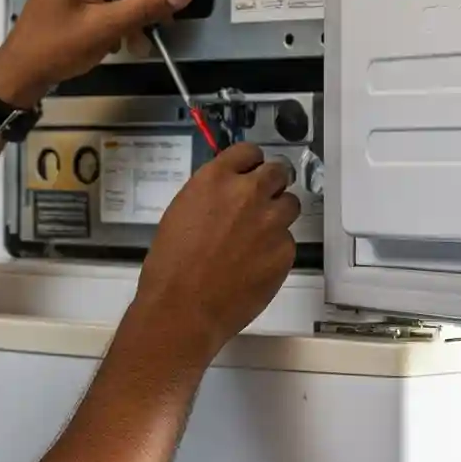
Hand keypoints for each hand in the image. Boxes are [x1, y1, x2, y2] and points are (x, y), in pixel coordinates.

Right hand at [129, 143, 301, 355]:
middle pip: (278, 172)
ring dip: (278, 214)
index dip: (251, 163)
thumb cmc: (170, 265)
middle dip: (271, 184)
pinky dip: (275, 249)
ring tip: (259, 237)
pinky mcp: (285, 251)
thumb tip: (227, 196)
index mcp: (216, 179)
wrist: (183, 308)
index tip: (250, 172)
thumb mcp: (182, 212)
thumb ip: (211, 196)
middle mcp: (249, 193)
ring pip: (290, 205)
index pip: (249, 152)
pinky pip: (287, 241)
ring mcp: (271, 222)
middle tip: (261, 202)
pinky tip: (255, 265)